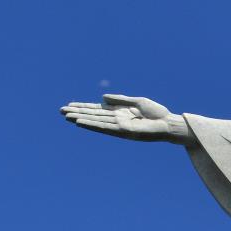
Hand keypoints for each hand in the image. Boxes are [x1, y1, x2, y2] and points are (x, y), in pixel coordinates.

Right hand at [59, 94, 189, 143]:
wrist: (169, 123)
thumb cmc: (157, 113)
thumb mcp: (137, 102)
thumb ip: (120, 100)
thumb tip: (102, 98)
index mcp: (119, 112)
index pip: (97, 110)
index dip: (83, 107)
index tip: (69, 105)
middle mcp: (117, 120)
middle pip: (93, 115)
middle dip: (77, 113)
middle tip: (60, 111)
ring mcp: (119, 126)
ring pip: (96, 122)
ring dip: (81, 119)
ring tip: (66, 117)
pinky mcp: (124, 131)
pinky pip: (105, 127)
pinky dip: (93, 125)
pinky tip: (81, 122)